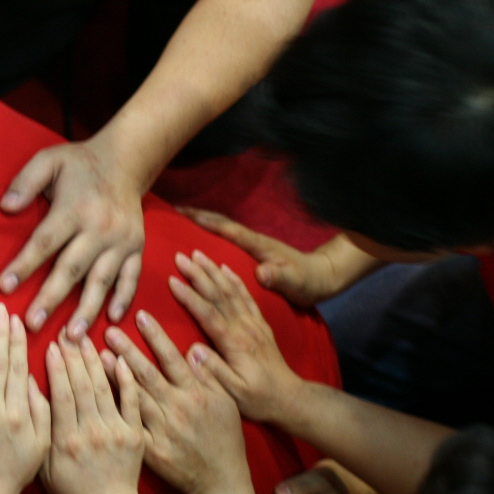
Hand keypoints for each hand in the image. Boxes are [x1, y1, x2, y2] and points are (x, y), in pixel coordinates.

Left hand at [0, 139, 143, 340]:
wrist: (126, 161)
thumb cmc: (79, 164)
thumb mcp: (48, 160)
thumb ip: (25, 182)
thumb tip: (4, 208)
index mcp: (75, 208)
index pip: (45, 241)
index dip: (25, 265)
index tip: (4, 286)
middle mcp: (100, 228)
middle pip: (72, 268)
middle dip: (51, 298)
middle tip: (31, 324)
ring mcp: (122, 241)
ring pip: (101, 280)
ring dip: (86, 309)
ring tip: (70, 336)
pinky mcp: (137, 248)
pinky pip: (130, 278)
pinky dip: (122, 299)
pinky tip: (110, 320)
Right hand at [40, 335, 144, 493]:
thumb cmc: (71, 491)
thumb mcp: (44, 466)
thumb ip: (39, 429)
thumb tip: (28, 393)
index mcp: (66, 441)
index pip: (61, 396)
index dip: (57, 369)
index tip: (52, 346)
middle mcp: (92, 432)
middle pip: (82, 386)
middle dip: (73, 357)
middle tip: (67, 333)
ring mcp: (116, 431)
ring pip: (104, 388)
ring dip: (94, 361)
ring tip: (86, 339)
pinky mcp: (135, 433)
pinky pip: (131, 401)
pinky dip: (125, 379)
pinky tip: (119, 358)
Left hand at [104, 311, 245, 493]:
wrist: (219, 482)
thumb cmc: (225, 441)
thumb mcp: (227, 404)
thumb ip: (211, 375)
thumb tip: (195, 349)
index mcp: (196, 394)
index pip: (172, 358)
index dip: (155, 336)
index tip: (139, 315)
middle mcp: (176, 408)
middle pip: (146, 373)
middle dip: (125, 349)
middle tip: (105, 329)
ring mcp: (161, 429)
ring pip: (132, 396)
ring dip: (112, 374)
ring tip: (94, 354)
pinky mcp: (149, 448)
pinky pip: (127, 425)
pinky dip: (111, 409)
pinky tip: (95, 395)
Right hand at [165, 250, 305, 423]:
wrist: (288, 398)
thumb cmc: (256, 399)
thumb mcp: (233, 393)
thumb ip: (213, 372)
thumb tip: (192, 350)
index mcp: (234, 343)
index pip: (208, 313)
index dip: (190, 296)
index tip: (172, 280)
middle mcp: (244, 328)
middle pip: (219, 294)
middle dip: (198, 273)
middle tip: (180, 256)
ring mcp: (254, 323)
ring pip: (232, 290)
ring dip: (213, 270)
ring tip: (198, 254)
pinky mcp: (260, 323)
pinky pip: (247, 295)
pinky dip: (235, 279)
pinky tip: (225, 267)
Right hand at [178, 208, 344, 306]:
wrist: (323, 278)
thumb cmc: (307, 282)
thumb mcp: (295, 282)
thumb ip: (279, 277)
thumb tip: (262, 272)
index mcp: (258, 246)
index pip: (227, 230)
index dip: (205, 222)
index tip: (183, 213)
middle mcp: (251, 241)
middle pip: (219, 224)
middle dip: (195, 217)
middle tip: (170, 211)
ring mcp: (251, 246)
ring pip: (220, 231)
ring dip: (199, 225)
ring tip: (175, 222)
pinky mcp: (250, 253)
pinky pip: (223, 242)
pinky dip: (208, 236)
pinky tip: (196, 243)